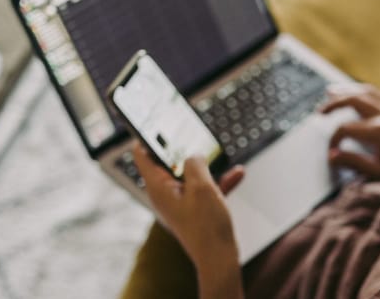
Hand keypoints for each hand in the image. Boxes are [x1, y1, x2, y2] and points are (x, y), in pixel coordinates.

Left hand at [133, 143, 244, 269]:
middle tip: (190, 131)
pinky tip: (238, 173)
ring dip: (207, 165)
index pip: (142, 154)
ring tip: (219, 153)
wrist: (219, 258)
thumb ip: (195, 163)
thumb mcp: (201, 186)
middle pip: (168, 162)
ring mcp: (180, 202)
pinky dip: (219, 180)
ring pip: (190, 174)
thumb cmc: (206, 226)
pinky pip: (205, 189)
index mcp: (158, 187)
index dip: (146, 135)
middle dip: (182, 148)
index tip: (153, 120)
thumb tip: (194, 156)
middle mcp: (165, 194)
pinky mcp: (195, 210)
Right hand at [319, 83, 379, 179]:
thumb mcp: (379, 173)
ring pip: (365, 92)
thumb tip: (332, 156)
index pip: (346, 129)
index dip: (334, 140)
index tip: (332, 152)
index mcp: (379, 132)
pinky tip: (354, 93)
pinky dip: (362, 91)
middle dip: (333, 104)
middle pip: (353, 100)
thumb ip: (354, 163)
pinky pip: (378, 94)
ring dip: (346, 90)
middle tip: (320, 112)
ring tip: (331, 92)